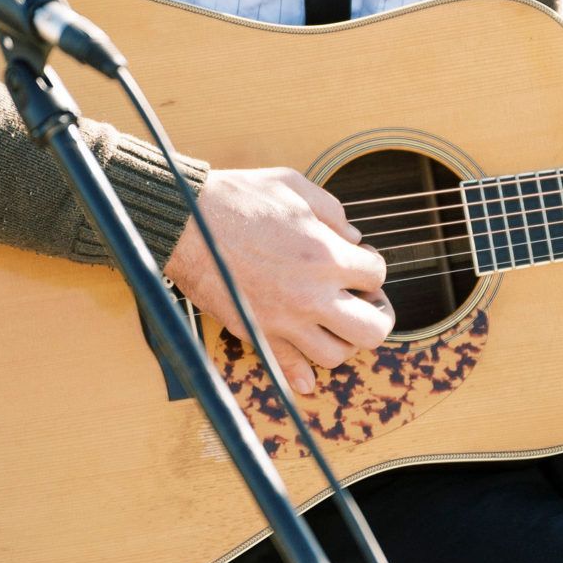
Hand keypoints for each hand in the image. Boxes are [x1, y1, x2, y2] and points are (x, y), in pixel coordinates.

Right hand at [165, 166, 393, 397]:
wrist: (185, 221)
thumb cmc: (238, 198)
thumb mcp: (293, 186)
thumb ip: (332, 212)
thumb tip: (354, 239)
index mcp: (326, 255)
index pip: (376, 275)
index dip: (371, 265)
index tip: (357, 259)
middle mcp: (311, 295)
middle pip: (372, 329)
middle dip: (376, 315)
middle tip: (364, 301)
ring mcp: (283, 319)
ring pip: (336, 355)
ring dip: (342, 340)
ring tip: (333, 321)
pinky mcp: (257, 332)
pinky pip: (288, 367)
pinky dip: (302, 375)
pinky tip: (308, 374)